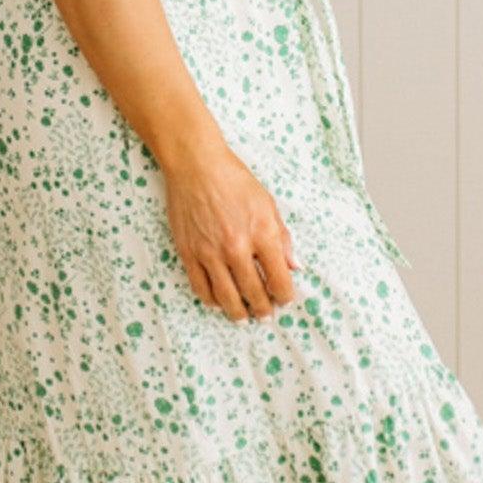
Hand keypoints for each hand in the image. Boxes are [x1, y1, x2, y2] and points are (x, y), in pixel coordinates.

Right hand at [163, 143, 300, 320]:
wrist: (196, 166)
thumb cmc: (234, 180)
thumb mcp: (268, 204)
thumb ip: (282, 238)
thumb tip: (293, 267)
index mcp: (262, 234)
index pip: (279, 280)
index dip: (285, 297)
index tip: (285, 300)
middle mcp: (237, 248)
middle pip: (254, 294)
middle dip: (263, 310)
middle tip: (265, 314)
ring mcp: (210, 253)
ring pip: (226, 298)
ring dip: (238, 313)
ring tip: (243, 316)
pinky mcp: (188, 253)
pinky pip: (201, 288)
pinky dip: (212, 300)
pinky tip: (219, 301)